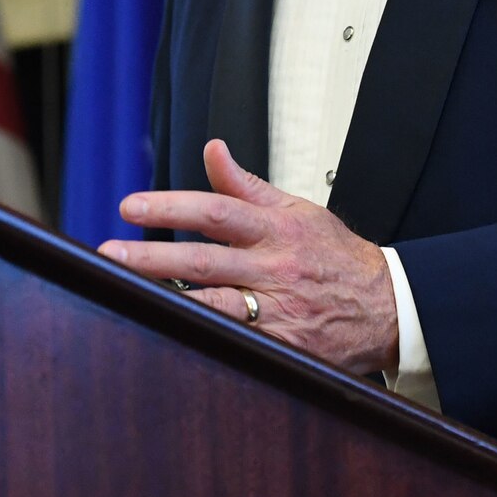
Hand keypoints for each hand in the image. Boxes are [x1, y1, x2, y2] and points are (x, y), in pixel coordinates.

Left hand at [98, 139, 400, 375]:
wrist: (387, 306)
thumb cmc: (336, 256)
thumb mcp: (297, 210)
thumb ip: (247, 185)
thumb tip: (213, 150)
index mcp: (276, 229)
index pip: (216, 211)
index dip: (171, 207)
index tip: (130, 206)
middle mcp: (275, 267)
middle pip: (205, 261)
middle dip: (152, 257)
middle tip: (110, 252)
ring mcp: (278, 310)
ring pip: (215, 306)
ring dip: (167, 300)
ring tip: (125, 293)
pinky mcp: (282, 346)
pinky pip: (237, 342)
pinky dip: (203, 337)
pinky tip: (168, 333)